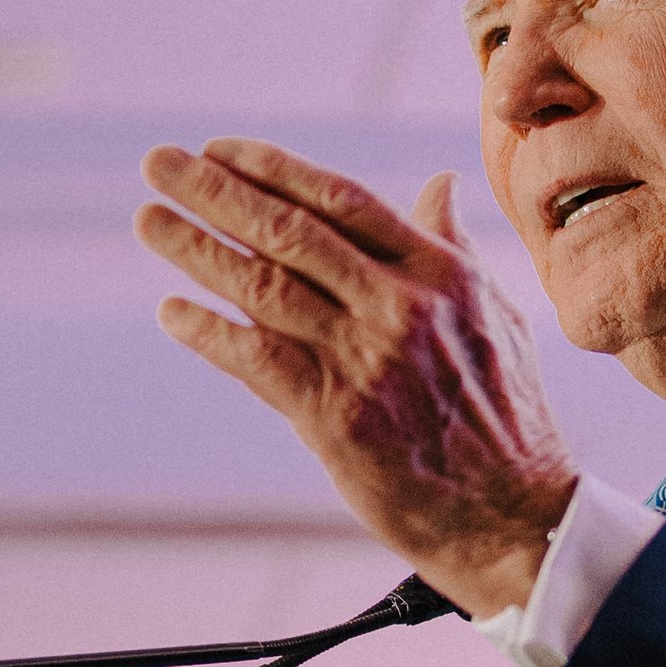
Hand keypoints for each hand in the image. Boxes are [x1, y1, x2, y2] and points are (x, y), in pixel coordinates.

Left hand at [138, 139, 577, 615]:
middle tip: (158, 163)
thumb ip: (451, 247)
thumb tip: (438, 183)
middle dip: (215, 190)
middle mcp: (401, 306)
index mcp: (438, 272)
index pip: (341, 199)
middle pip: (291, 231)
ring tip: (149, 221)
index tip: (219, 149)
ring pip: (266, 288)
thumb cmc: (505, 421)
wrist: (515, 517)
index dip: (273, 169)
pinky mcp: (340, 419)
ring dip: (197, 250)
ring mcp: (368, 361)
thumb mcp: (494, 315)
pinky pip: (259, 362)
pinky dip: (210, 333)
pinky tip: (172, 311)